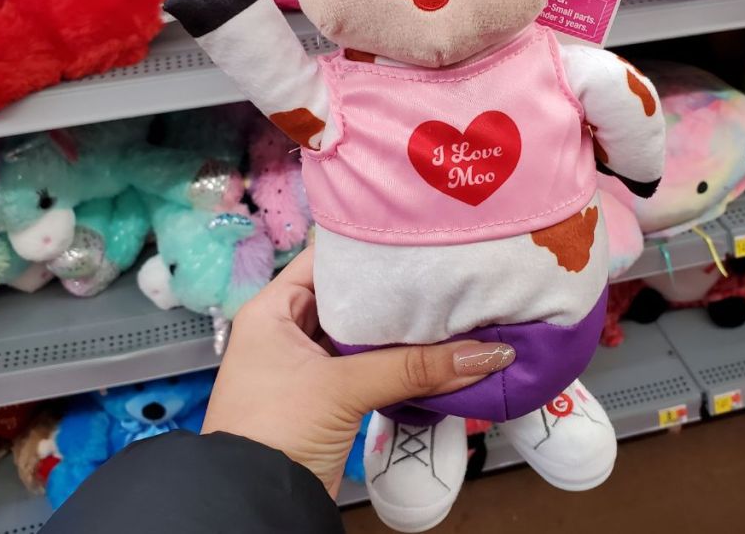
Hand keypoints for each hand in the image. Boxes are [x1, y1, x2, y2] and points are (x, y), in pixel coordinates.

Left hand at [201, 246, 514, 497]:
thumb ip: (414, 367)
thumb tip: (488, 354)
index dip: (366, 246)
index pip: (325, 259)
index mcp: (273, 309)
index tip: (413, 239)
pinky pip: (368, 368)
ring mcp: (307, 366)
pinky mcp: (327, 397)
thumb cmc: (275, 430)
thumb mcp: (343, 388)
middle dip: (393, 291)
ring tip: (449, 308)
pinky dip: (397, 363)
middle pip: (350, 297)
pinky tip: (434, 354)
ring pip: (362, 336)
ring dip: (399, 332)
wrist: (256, 505)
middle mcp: (287, 329)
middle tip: (442, 273)